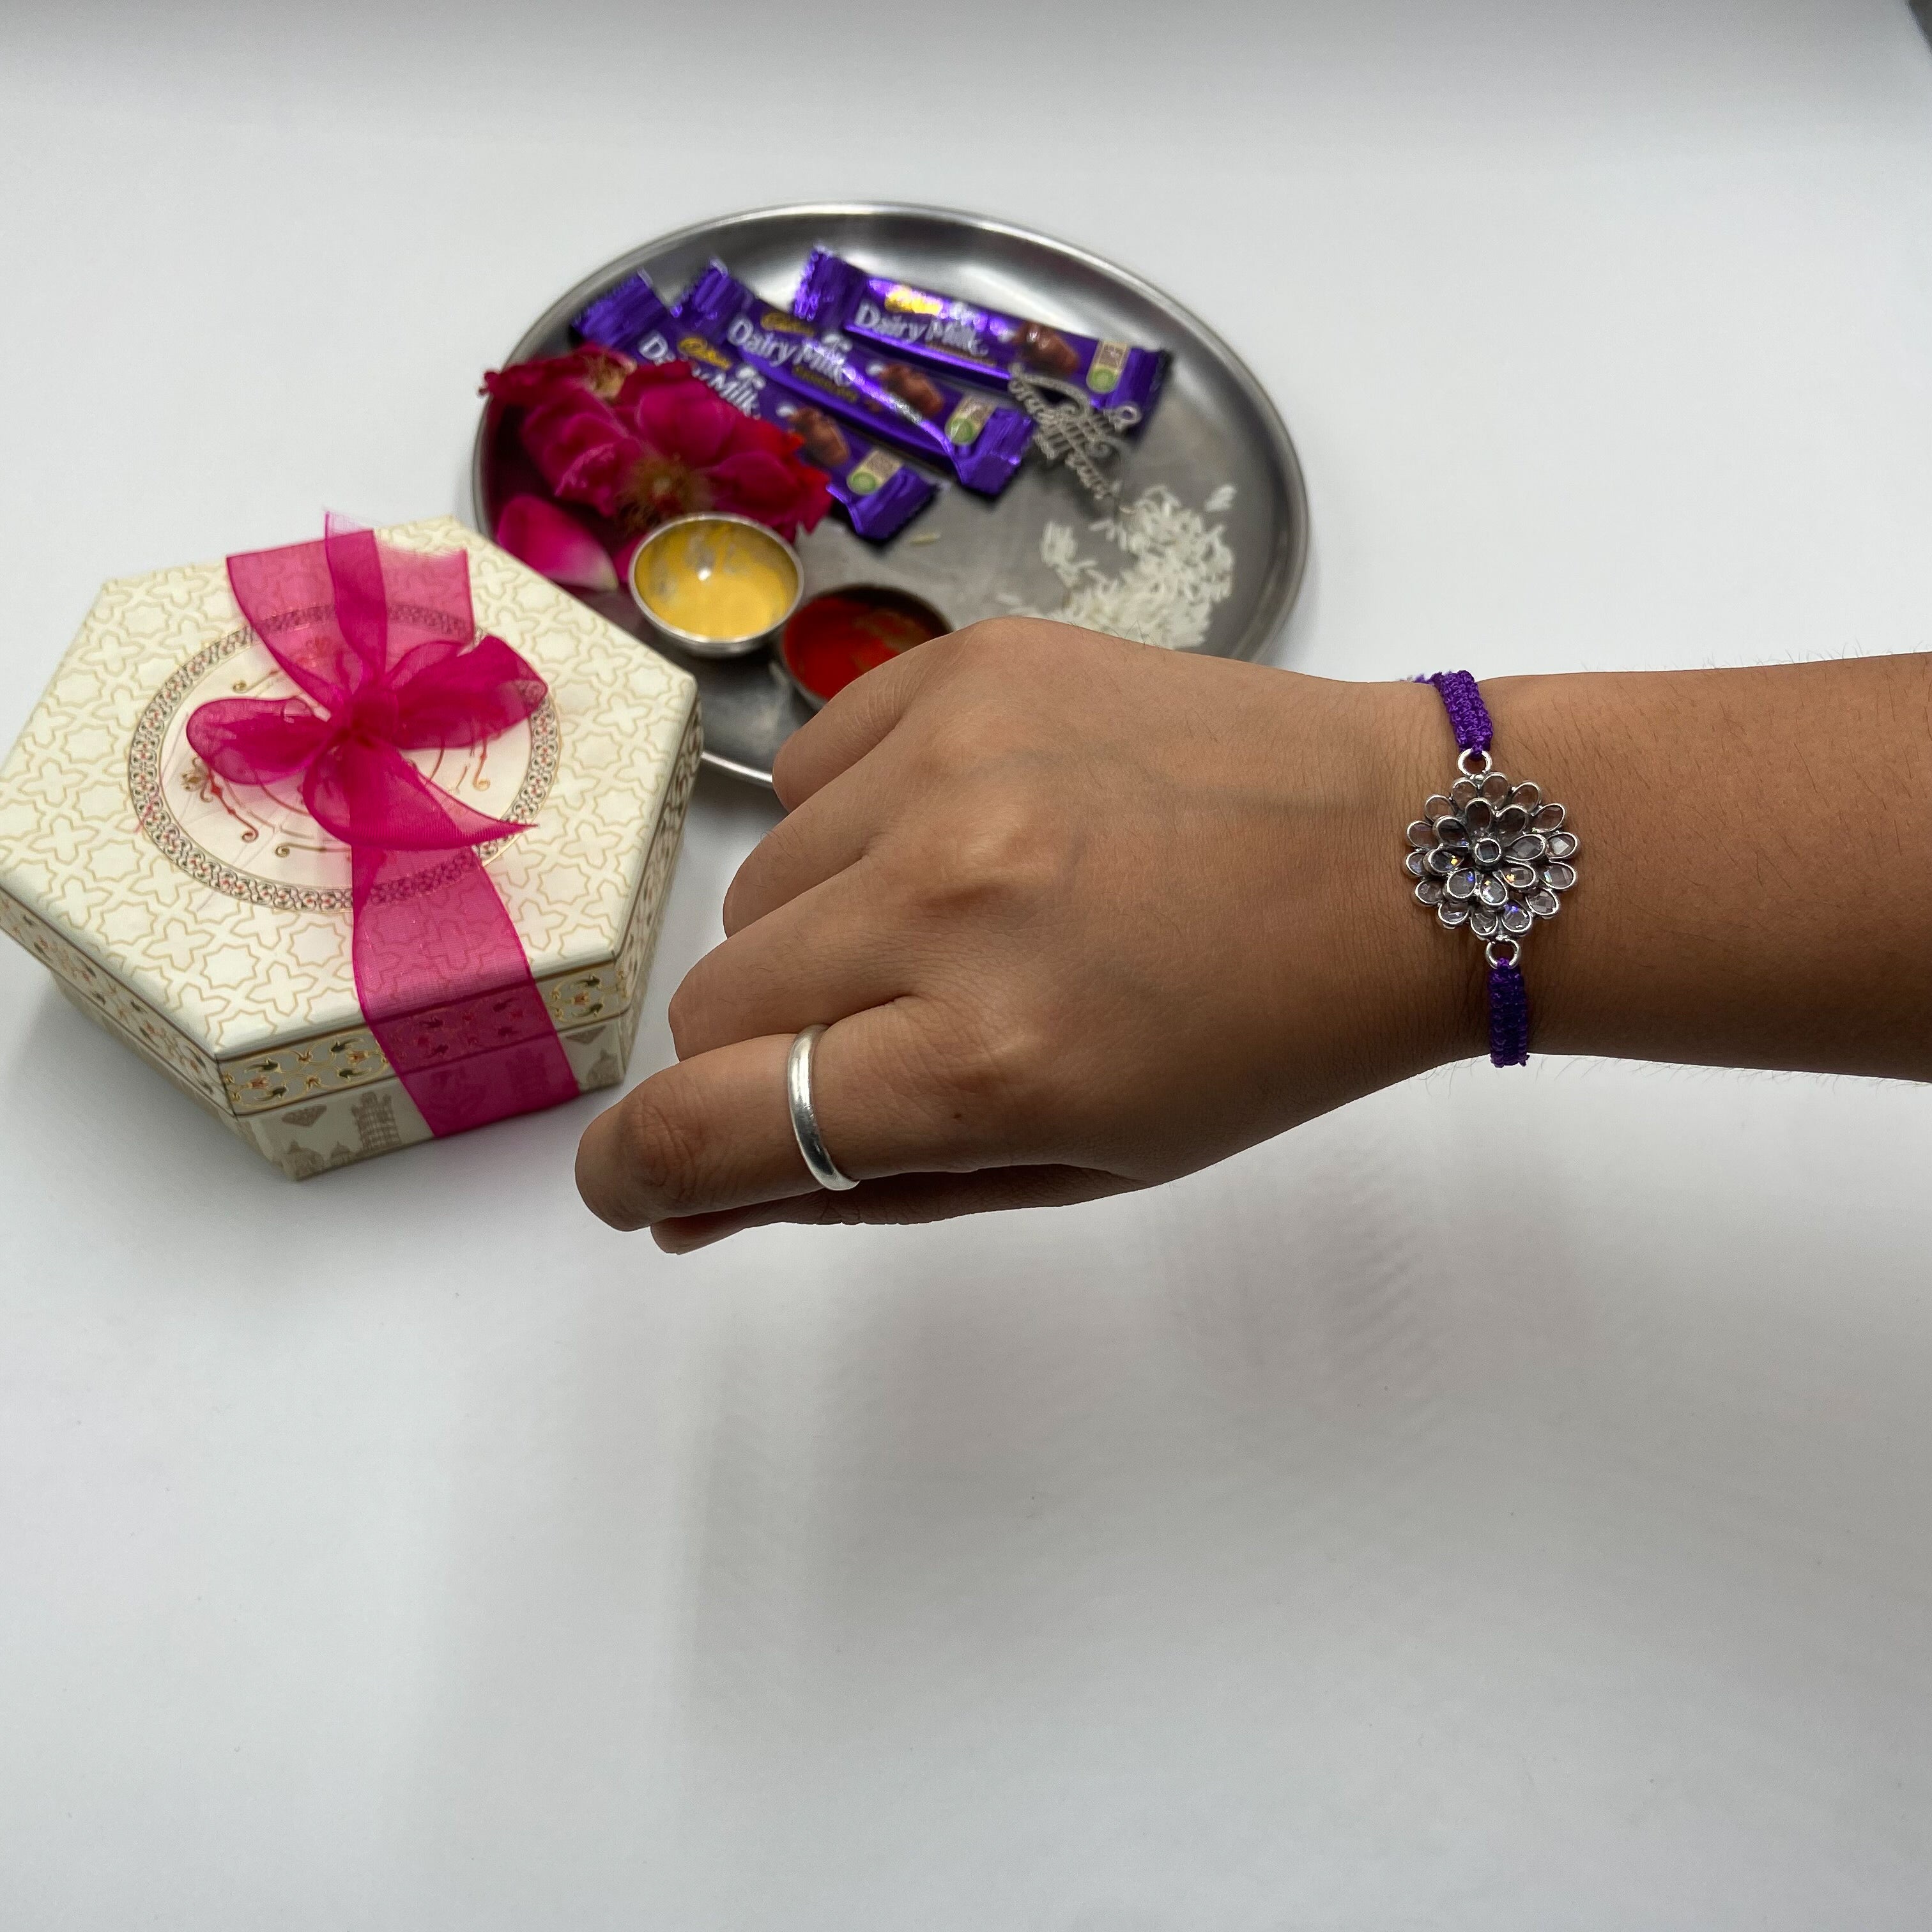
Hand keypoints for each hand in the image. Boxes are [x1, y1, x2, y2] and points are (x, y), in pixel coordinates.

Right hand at [575, 621, 1474, 1248]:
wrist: (1404, 850)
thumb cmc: (1257, 1038)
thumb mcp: (1077, 1161)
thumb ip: (866, 1189)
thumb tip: (683, 1201)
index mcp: (987, 1060)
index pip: (706, 1124)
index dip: (636, 1171)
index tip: (630, 1182)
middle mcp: (949, 900)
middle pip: (712, 1003)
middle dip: (769, 1054)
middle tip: (891, 1044)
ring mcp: (952, 762)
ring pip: (757, 887)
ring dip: (823, 936)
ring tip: (967, 929)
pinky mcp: (968, 665)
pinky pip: (810, 771)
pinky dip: (857, 828)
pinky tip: (970, 837)